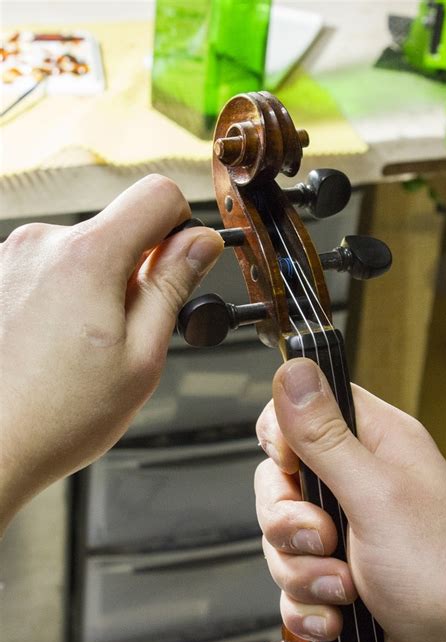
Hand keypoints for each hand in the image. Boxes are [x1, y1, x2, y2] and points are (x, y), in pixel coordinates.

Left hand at [0, 175, 222, 533]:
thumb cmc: (57, 416)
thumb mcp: (141, 356)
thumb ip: (172, 286)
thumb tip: (199, 243)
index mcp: (87, 257)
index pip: (157, 195)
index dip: (181, 225)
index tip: (179, 262)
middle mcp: (41, 245)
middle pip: (116, 228)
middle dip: (133, 269)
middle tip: (125, 330)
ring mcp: (9, 259)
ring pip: (80, 252)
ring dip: (93, 287)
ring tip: (80, 347)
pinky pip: (46, 269)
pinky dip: (59, 297)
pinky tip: (52, 344)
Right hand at [255, 358, 445, 641]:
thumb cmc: (441, 576)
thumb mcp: (375, 495)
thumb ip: (325, 435)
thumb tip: (293, 371)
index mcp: (376, 442)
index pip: (304, 409)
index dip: (283, 437)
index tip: (293, 467)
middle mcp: (358, 479)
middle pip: (280, 477)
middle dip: (290, 521)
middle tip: (326, 538)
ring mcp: (345, 526)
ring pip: (281, 532)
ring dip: (304, 570)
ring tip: (343, 585)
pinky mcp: (335, 568)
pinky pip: (290, 576)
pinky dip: (309, 601)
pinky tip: (339, 611)